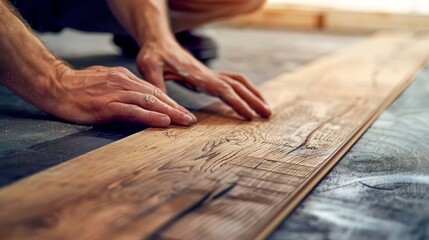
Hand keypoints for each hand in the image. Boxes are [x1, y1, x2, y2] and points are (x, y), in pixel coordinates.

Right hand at [40, 65, 196, 126]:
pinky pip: (134, 111)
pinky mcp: (107, 105)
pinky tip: (163, 122)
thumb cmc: (77, 87)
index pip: (152, 90)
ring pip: (150, 102)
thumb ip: (121, 89)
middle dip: (176, 108)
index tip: (181, 111)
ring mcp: (116, 93)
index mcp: (124, 78)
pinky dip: (151, 117)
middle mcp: (124, 83)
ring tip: (184, 121)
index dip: (169, 102)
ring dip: (170, 113)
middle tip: (190, 119)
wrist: (55, 85)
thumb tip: (134, 99)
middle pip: (156, 96)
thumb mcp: (104, 82)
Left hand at [136, 40, 271, 119]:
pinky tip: (249, 98)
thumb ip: (156, 85)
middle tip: (267, 115)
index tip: (250, 115)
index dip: (237, 102)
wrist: (159, 42)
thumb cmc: (154, 55)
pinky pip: (233, 81)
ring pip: (239, 82)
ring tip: (265, 108)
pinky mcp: (209, 76)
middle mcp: (208, 74)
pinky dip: (245, 89)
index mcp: (198, 74)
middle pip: (237, 86)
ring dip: (253, 94)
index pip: (223, 89)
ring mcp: (210, 74)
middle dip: (254, 100)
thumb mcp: (149, 68)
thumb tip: (164, 107)